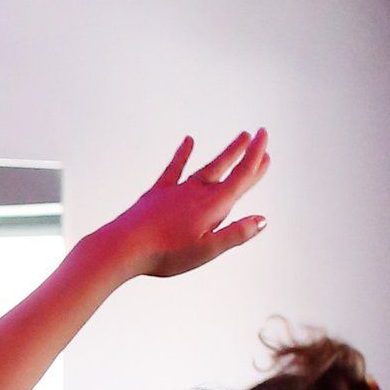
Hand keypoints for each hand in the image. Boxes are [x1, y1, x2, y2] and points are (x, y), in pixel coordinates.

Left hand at [106, 131, 270, 279]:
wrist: (123, 246)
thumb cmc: (165, 253)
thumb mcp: (206, 250)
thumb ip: (235, 234)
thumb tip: (263, 220)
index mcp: (213, 206)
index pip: (241, 178)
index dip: (256, 160)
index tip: (265, 142)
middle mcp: (197, 193)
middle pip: (227, 169)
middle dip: (245, 153)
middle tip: (259, 136)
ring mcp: (177, 190)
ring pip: (207, 167)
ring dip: (225, 153)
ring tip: (239, 138)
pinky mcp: (158, 192)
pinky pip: (174, 168)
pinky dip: (182, 154)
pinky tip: (188, 140)